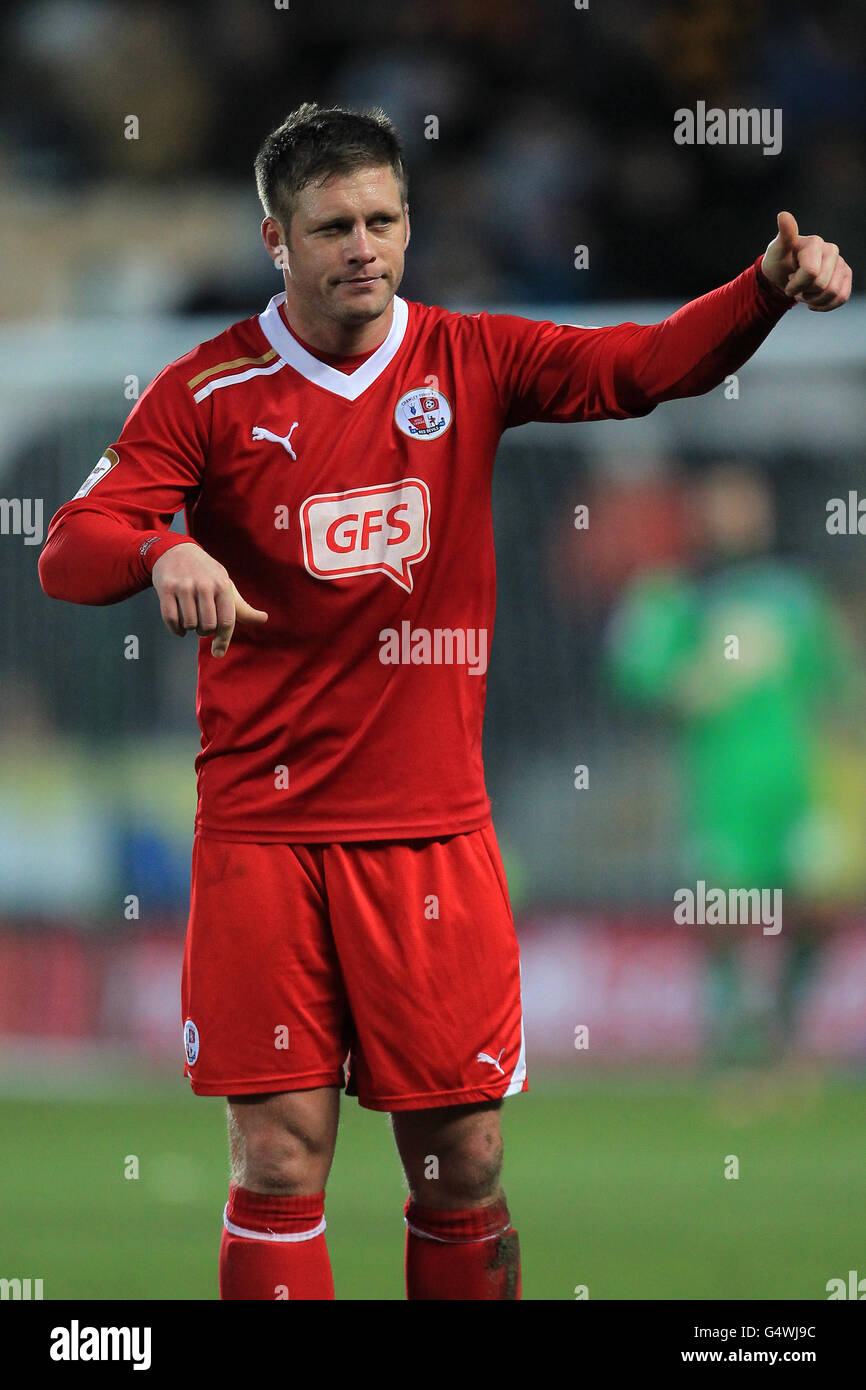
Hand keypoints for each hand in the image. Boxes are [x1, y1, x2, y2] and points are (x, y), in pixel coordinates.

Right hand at [151, 542, 267, 656]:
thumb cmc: (206, 573)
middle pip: (207, 626)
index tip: (218, 652)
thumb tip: (264, 619)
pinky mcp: (166, 588)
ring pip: (189, 624)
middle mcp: (204, 585)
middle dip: (205, 631)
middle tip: (203, 624)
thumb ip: (242, 607)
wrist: (176, 551)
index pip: (227, 620)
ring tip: (191, 619)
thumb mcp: (225, 585)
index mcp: (222, 585)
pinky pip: (171, 619)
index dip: (223, 640)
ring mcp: (184, 586)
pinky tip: (180, 627)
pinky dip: (176, 629)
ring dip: (190, 628)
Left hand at [761, 211, 851, 310]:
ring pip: (833, 294)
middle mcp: (831, 250)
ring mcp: (840, 263)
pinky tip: (813, 302)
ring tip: (804, 293)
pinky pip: (842, 298)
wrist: (785, 273)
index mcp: (815, 243)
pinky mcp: (845, 275)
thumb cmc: (779, 261)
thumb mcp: (776, 251)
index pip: (811, 273)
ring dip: (814, 300)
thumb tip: (783, 215)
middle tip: (795, 286)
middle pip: (821, 286)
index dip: (795, 285)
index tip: (787, 280)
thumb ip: (783, 236)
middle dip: (804, 293)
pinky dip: (826, 306)